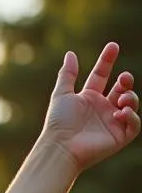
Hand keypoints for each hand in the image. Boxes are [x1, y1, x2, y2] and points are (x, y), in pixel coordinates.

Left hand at [42, 43, 139, 170]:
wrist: (60, 147)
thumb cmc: (58, 123)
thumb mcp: (62, 95)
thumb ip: (67, 74)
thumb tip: (70, 53)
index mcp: (88, 98)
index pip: (101, 75)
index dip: (107, 60)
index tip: (113, 45)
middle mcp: (101, 109)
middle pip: (121, 89)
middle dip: (126, 81)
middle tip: (123, 78)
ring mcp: (111, 122)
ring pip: (131, 104)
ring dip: (131, 97)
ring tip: (121, 99)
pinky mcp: (118, 137)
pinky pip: (134, 125)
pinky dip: (132, 116)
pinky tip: (120, 113)